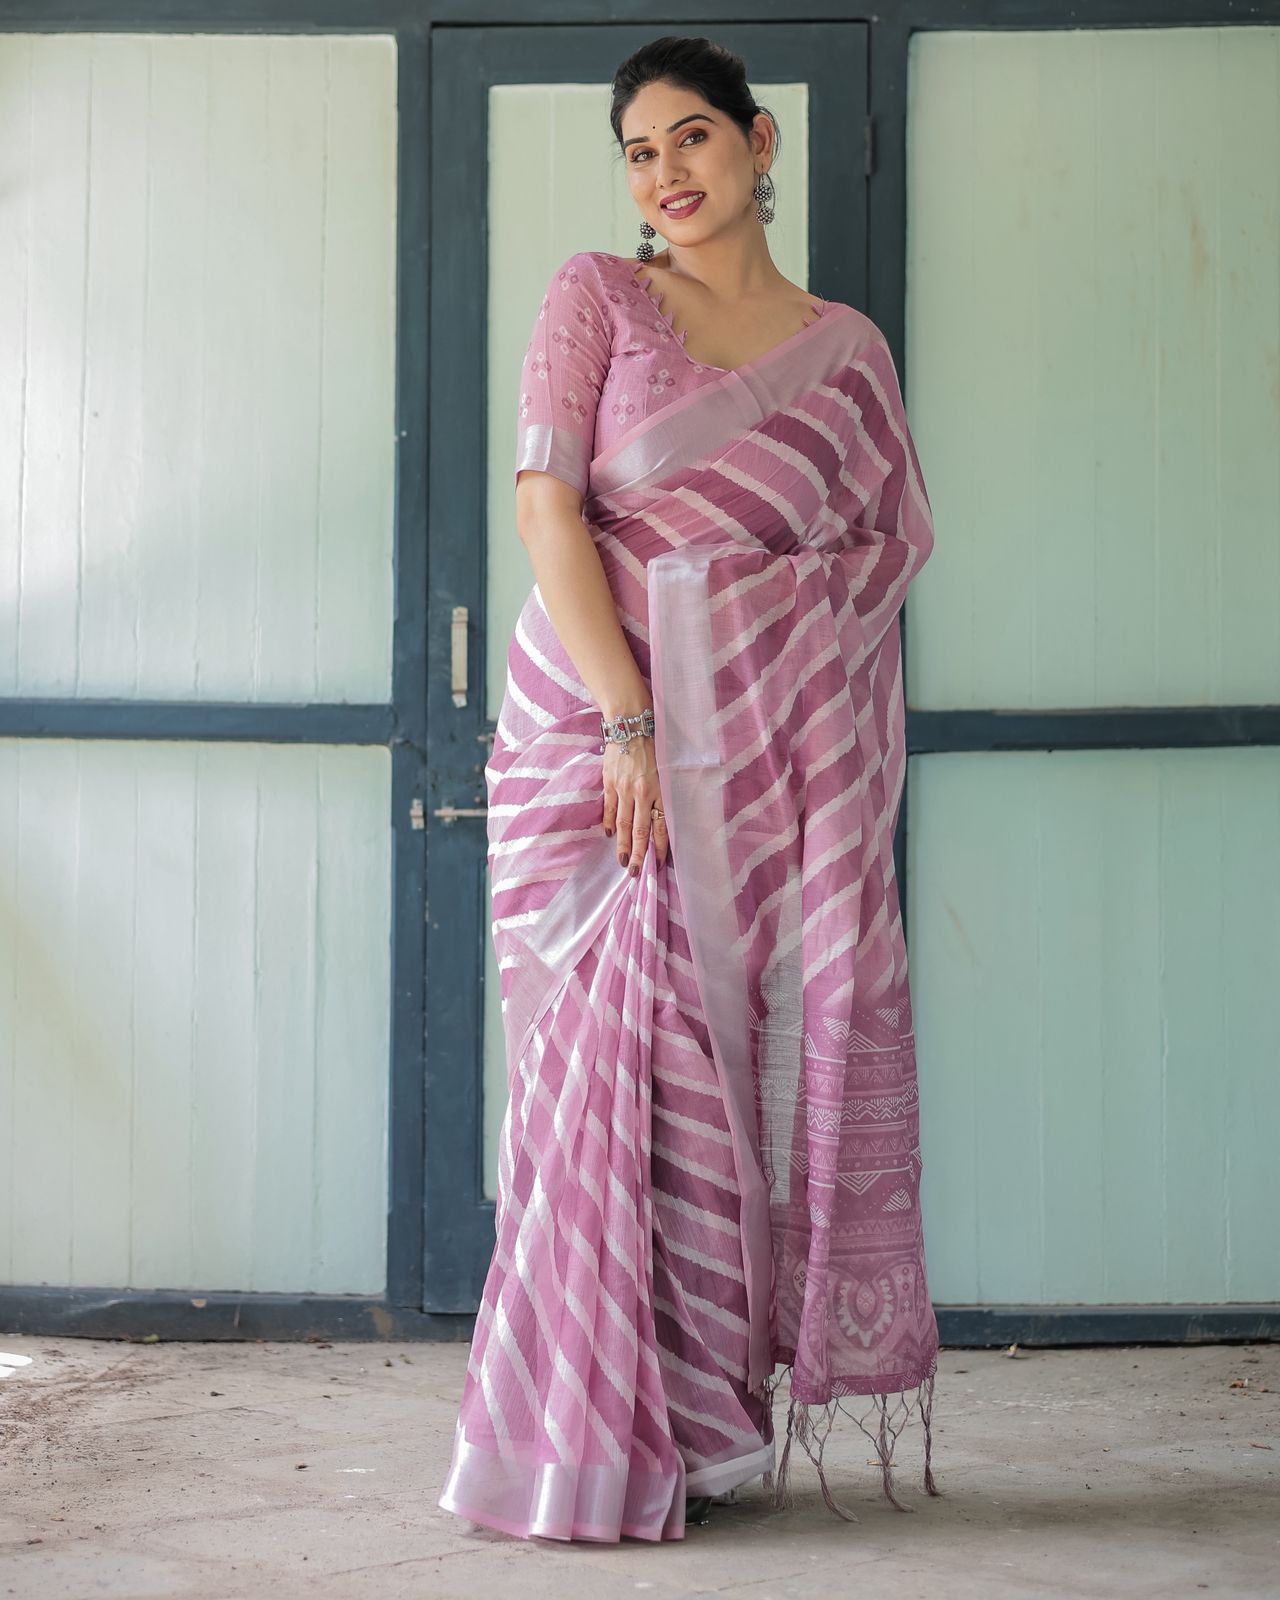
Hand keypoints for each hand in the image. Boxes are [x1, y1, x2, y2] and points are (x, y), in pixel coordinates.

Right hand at [602, 733, 668, 873]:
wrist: (631, 723)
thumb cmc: (655, 744)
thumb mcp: (668, 769)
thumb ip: (666, 792)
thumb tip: (665, 817)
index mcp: (660, 790)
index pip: (660, 826)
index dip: (659, 847)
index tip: (658, 864)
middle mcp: (642, 792)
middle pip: (641, 830)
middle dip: (639, 855)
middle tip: (636, 874)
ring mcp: (623, 788)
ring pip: (623, 823)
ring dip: (623, 845)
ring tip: (623, 862)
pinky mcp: (609, 782)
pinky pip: (609, 807)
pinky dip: (609, 822)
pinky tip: (609, 835)